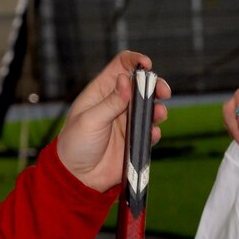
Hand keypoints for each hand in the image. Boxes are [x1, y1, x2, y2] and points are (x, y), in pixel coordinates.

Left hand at [54, 52, 171, 192]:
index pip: (121, 65)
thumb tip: (126, 80)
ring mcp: (127, 120)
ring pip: (150, 107)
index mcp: (102, 90)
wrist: (78, 177)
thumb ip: (110, 102)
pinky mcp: (135, 139)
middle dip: (155, 85)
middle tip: (163, 92)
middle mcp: (117, 102)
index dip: (135, 61)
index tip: (147, 65)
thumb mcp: (90, 120)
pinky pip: (150, 130)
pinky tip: (151, 135)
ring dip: (157, 108)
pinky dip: (154, 130)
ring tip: (158, 115)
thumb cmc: (75, 144)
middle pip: (142, 84)